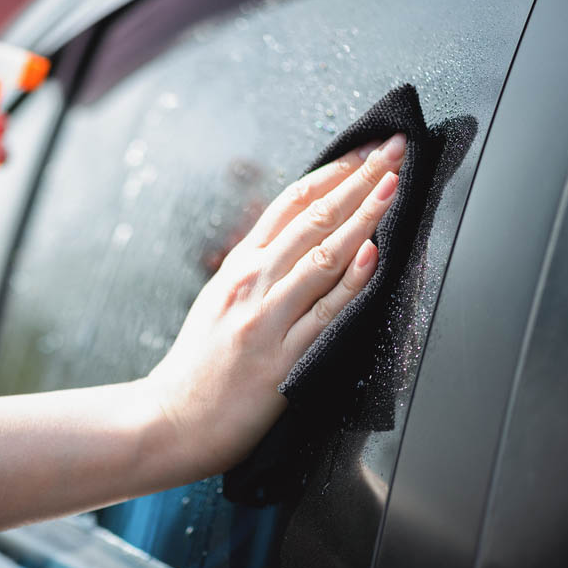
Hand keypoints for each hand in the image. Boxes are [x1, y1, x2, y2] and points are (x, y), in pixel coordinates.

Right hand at [144, 133, 406, 479]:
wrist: (173, 418)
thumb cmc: (198, 365)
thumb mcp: (217, 300)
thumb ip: (253, 268)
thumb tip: (296, 239)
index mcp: (238, 266)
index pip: (290, 204)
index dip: (332, 173)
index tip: (365, 151)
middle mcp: (251, 282)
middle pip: (313, 218)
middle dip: (359, 178)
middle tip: (395, 148)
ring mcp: (266, 316)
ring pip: (323, 255)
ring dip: (364, 215)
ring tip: (395, 184)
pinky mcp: (282, 356)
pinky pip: (325, 312)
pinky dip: (352, 281)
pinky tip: (376, 255)